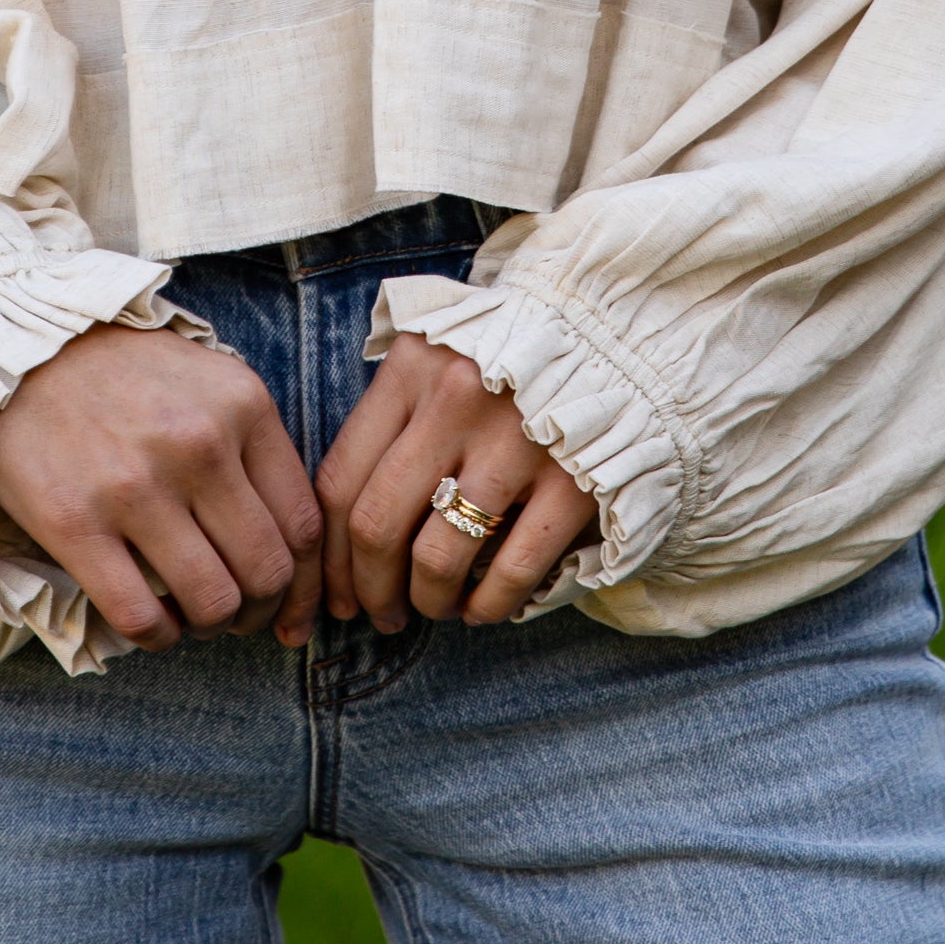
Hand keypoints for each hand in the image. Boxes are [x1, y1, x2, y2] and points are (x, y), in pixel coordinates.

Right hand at [0, 322, 322, 651]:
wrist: (11, 349)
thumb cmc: (118, 370)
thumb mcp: (206, 380)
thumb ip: (252, 446)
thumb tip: (292, 543)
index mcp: (242, 405)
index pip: (305, 523)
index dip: (306, 580)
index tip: (290, 600)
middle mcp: (198, 446)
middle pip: (266, 570)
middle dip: (262, 609)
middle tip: (241, 614)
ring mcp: (136, 487)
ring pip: (212, 602)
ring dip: (211, 626)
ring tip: (194, 618)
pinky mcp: (75, 523)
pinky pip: (140, 615)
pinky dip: (158, 637)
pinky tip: (154, 627)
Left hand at [316, 329, 596, 632]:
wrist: (614, 330)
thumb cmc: (510, 353)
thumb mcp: (438, 357)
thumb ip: (392, 414)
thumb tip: (340, 523)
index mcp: (413, 368)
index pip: (341, 480)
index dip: (330, 554)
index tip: (336, 589)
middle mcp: (457, 401)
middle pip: (379, 524)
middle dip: (372, 588)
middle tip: (380, 614)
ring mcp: (517, 441)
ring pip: (440, 556)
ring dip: (429, 600)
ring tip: (435, 607)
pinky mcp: (574, 478)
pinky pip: (513, 567)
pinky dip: (490, 604)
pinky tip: (484, 609)